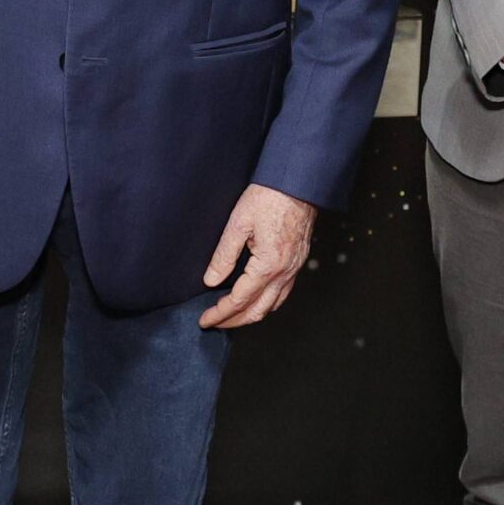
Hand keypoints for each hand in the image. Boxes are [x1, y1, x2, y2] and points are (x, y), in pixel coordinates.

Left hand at [198, 184, 316, 329]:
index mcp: (268, 265)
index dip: (220, 313)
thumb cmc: (269, 196)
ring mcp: (294, 268)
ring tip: (231, 315)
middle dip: (234, 321)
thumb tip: (211, 280)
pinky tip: (256, 298)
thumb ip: (224, 255)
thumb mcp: (238, 223)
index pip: (239, 300)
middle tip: (214, 322)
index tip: (205, 319)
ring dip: (251, 315)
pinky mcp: (298, 261)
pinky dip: (267, 303)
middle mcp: (284, 272)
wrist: (297, 182)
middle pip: (258, 311)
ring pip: (273, 305)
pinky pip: (283, 293)